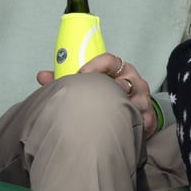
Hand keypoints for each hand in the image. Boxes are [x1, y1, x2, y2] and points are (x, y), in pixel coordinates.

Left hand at [37, 52, 157, 138]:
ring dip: (118, 108)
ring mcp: (143, 99)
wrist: (133, 114)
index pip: (110, 60)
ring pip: (133, 101)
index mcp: (120, 68)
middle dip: (106, 90)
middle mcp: (134, 81)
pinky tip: (118, 130)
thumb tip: (41, 76)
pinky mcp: (149, 118)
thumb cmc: (108, 94)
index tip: (80, 75)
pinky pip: (142, 120)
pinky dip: (130, 125)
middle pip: (123, 80)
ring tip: (103, 116)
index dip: (94, 67)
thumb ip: (65, 79)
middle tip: (89, 100)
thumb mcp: (90, 83)